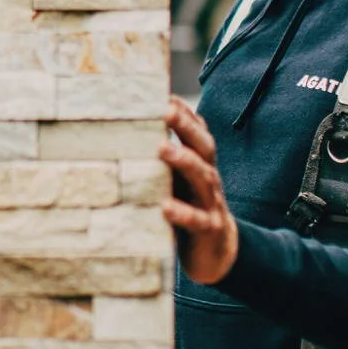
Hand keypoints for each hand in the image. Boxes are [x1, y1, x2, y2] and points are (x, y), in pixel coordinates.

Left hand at [160, 96, 237, 285]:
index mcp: (201, 165)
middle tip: (165, 110)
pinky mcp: (208, 230)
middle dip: (185, 126)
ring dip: (184, 161)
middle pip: (203, 147)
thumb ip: (164, 160)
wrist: (218, 254)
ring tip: (162, 149)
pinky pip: (196, 220)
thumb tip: (130, 133)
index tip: (164, 94)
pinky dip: (182, 213)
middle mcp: (209, 179)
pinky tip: (165, 207)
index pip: (198, 133)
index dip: (185, 113)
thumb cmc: (190, 209)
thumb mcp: (178, 182)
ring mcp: (212, 203)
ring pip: (203, 178)